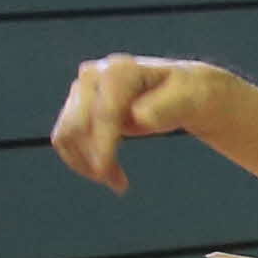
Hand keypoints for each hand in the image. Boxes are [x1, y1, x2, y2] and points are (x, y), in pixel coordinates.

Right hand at [52, 54, 240, 192]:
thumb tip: (139, 117)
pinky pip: (67, 137)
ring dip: (86, 163)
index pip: (104, 113)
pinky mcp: (79, 104)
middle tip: (119, 185)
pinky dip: (82, 159)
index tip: (104, 172)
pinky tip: (109, 174)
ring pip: (67, 133)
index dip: (102, 144)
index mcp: (121, 71)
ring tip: (119, 182)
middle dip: (93, 157)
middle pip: (77, 124)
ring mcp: (83, 88)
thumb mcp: (190, 100)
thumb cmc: (189, 95)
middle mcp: (95, 75)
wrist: (182, 91)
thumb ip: (165, 108)